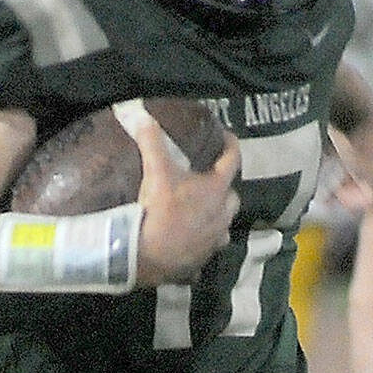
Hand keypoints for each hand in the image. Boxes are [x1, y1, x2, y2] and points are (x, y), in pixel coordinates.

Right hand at [134, 117, 239, 283]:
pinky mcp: (203, 258)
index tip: (226, 136)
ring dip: (215, 216)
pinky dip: (201, 244)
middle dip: (223, 188)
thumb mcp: (155, 171)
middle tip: (207, 181)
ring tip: (199, 211)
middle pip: (232, 196)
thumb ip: (151, 140)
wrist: (149, 255)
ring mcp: (215, 239)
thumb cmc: (159, 210)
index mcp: (217, 189)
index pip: (233, 159)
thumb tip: (140, 114)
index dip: (230, 144)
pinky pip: (207, 248)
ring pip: (223, 224)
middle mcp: (223, 214)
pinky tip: (189, 242)